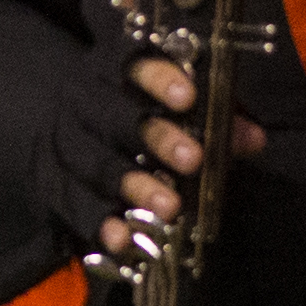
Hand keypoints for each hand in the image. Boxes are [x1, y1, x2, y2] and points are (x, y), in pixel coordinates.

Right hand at [38, 49, 265, 263]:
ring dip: (135, 186)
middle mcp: (82, 104)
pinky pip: (74, 206)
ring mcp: (63, 145)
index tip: (189, 97)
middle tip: (193, 160)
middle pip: (114, 117)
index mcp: (111, 73)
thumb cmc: (132, 113)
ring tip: (170, 208)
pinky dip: (100, 224)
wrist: (58, 129)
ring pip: (96, 165)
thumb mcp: (171, 104)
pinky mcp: (52, 185)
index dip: (159, 79)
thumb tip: (253, 138)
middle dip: (155, 138)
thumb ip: (211, 117)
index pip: (134, 65)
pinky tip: (126, 240)